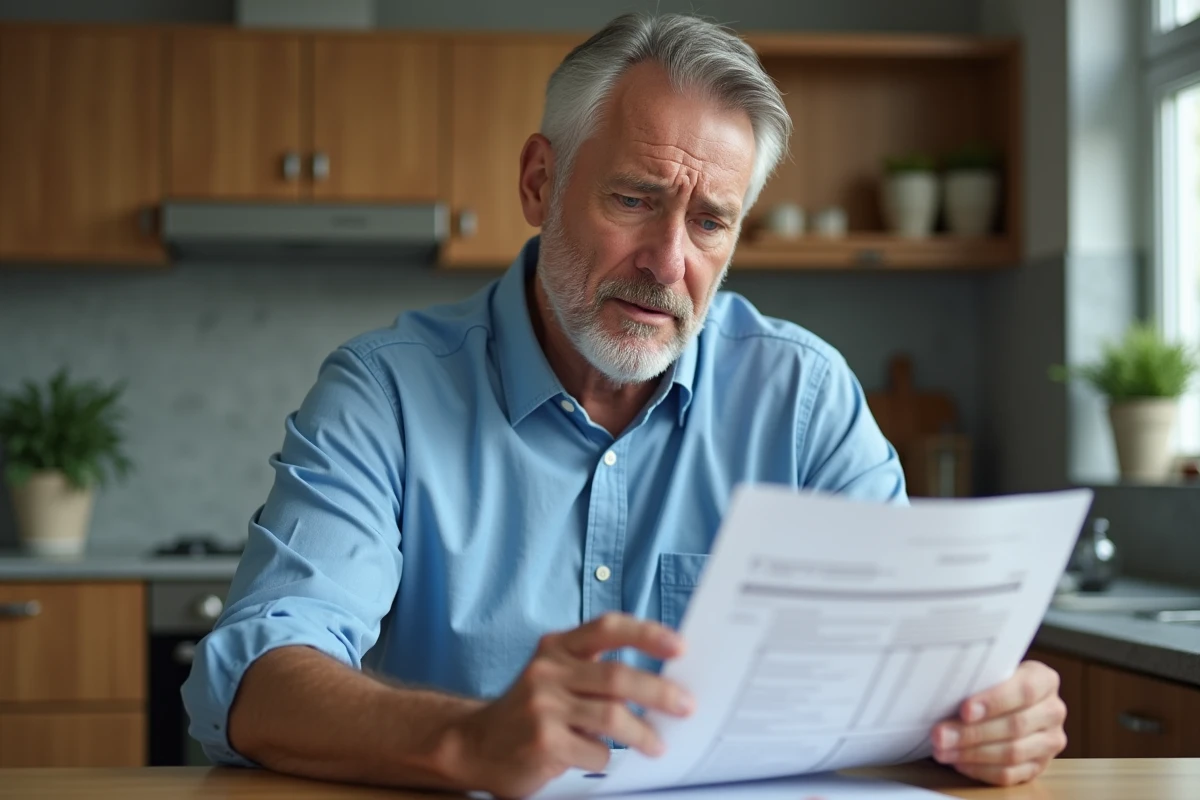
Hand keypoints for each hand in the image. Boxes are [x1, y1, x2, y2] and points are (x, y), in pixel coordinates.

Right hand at [443, 613, 694, 798]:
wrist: (475, 744)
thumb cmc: (529, 710)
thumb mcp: (554, 675)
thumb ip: (594, 671)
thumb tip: (658, 683)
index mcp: (557, 647)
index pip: (608, 627)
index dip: (647, 633)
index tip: (679, 646)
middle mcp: (548, 671)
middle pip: (617, 677)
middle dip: (660, 692)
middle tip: (685, 705)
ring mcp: (543, 707)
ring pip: (612, 717)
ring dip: (643, 734)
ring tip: (657, 745)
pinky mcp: (543, 742)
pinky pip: (595, 752)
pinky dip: (605, 759)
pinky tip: (599, 759)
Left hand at [931, 660, 1067, 786]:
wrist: (1006, 701)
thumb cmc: (991, 684)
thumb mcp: (989, 672)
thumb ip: (977, 681)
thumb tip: (945, 694)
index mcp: (1045, 680)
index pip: (1024, 691)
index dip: (993, 702)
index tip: (964, 710)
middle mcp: (1053, 711)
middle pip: (1015, 726)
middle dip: (972, 732)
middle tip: (940, 735)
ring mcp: (1050, 741)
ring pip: (1013, 753)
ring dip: (972, 754)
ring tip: (943, 750)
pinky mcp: (1040, 766)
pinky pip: (1011, 774)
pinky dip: (981, 770)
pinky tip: (959, 762)